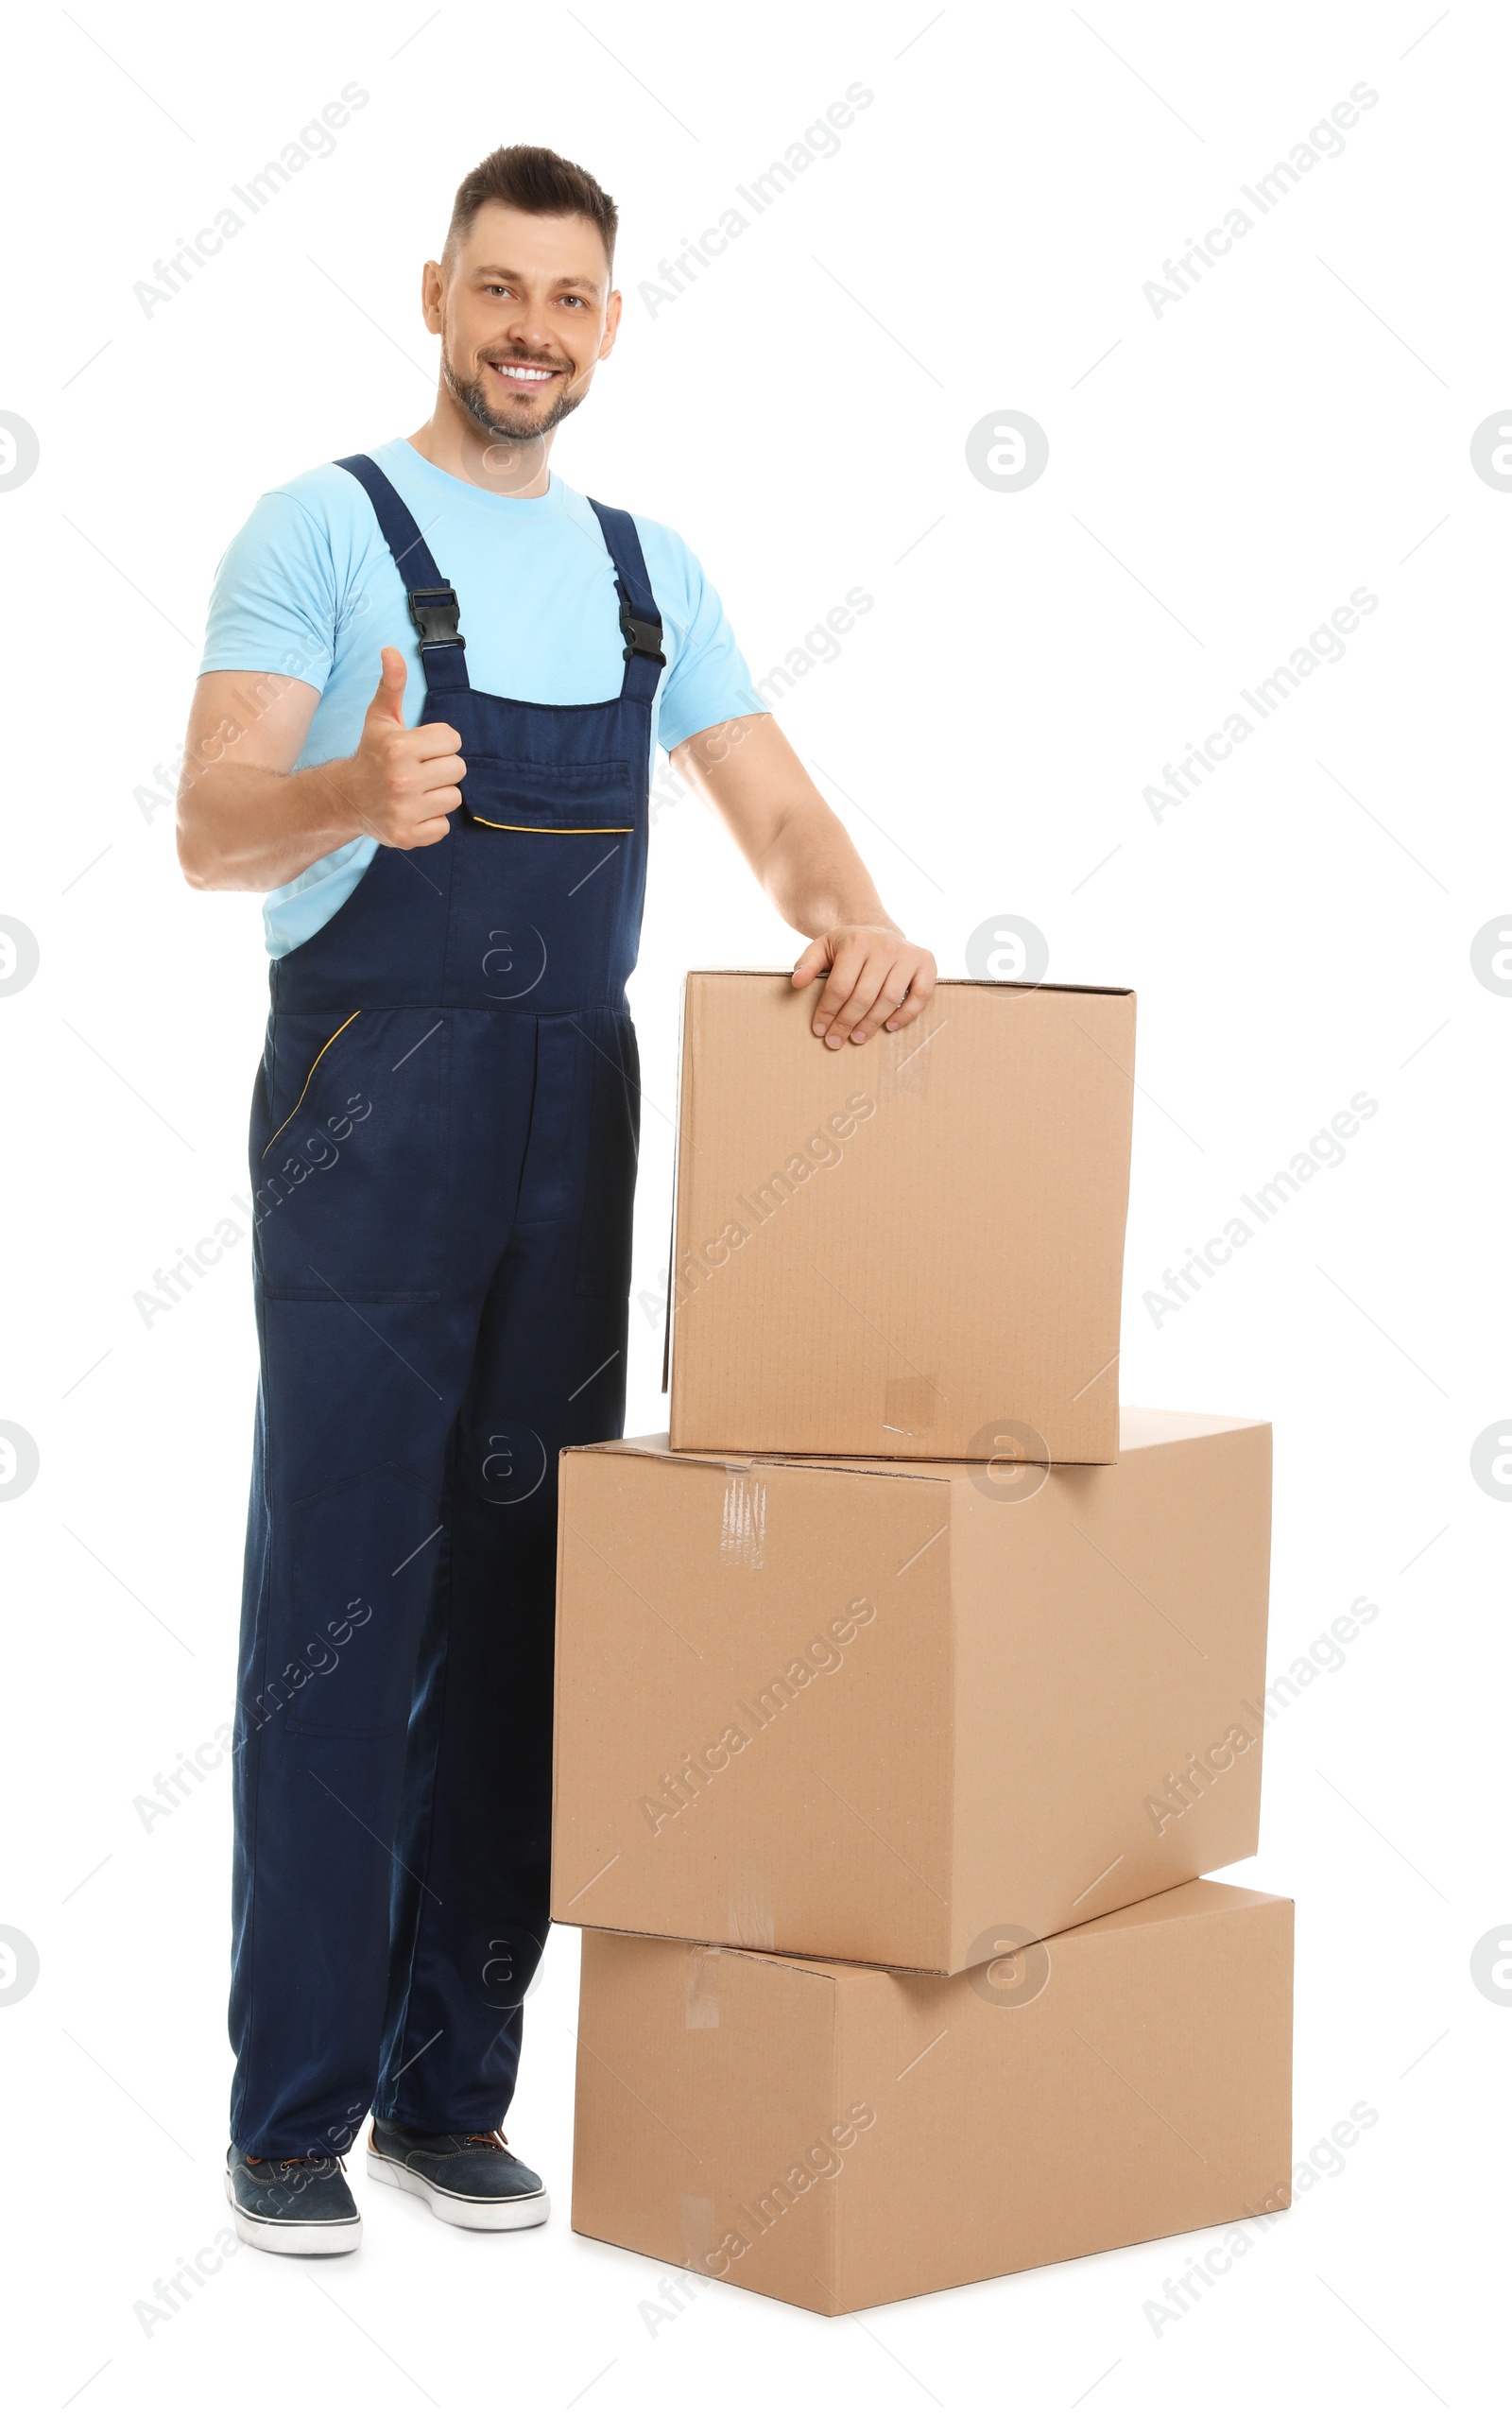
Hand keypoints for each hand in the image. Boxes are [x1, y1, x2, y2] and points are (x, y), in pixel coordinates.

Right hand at [338, 648, 465, 848]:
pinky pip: (444, 826)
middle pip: (458, 769)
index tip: (420, 748)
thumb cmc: (372, 753)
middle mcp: (402, 781)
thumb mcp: (380, 717)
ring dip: (438, 794)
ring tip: (415, 790)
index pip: (453, 740)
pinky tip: (413, 810)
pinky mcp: (407, 836)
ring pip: (453, 798)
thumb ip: (391, 684)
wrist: (346, 798)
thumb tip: (391, 650)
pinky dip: (432, 820)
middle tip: (418, 770)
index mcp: (399, 749)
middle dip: (441, 768)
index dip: (440, 743)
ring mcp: (405, 811)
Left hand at [791, 926, 936, 1046]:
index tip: (820, 1030)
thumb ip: (807, 964)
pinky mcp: (926, 963)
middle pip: (864, 996)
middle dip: (847, 1023)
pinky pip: (921, 995)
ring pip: (889, 999)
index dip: (828, 1012)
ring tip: (857, 1037)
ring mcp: (907, 954)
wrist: (878, 929)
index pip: (840, 986)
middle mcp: (884, 946)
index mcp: (856, 942)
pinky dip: (907, 1014)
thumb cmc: (848, 946)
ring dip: (872, 1023)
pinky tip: (889, 1027)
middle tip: (836, 1040)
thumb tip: (797, 983)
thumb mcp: (823, 947)